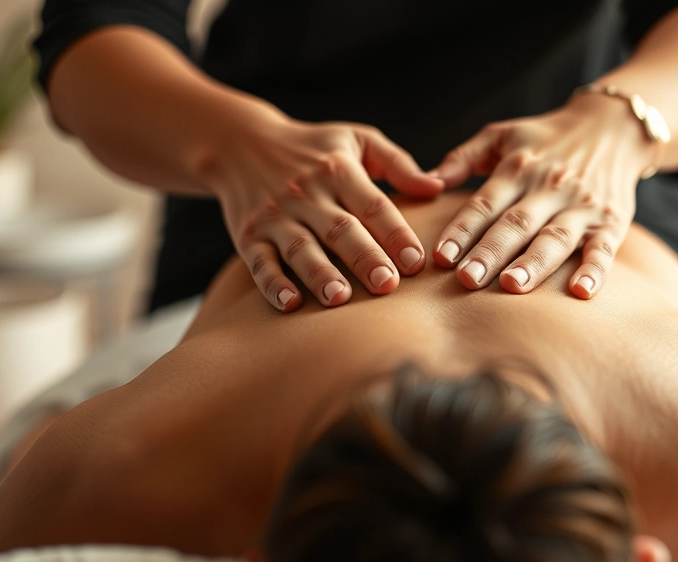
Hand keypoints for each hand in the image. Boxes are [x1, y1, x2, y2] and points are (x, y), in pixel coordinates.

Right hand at [203, 112, 443, 310]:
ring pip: (301, 248)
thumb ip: (398, 164)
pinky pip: (259, 262)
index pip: (372, 205)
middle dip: (364, 257)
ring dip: (319, 274)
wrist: (239, 144)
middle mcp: (306, 193)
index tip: (417, 261)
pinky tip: (290, 304)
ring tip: (340, 298)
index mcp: (338, 170)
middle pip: (340, 229)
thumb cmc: (314, 149)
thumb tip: (438, 187)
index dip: (395, 233)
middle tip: (387, 285)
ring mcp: (274, 216)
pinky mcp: (248, 236)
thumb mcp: (356, 141)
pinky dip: (273, 284)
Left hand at [428, 93, 654, 298]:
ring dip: (534, 263)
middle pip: (516, 224)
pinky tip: (580, 292)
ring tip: (511, 285)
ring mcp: (582, 206)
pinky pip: (604, 249)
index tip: (441, 256)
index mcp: (518, 168)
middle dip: (490, 252)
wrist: (612, 127)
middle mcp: (549, 187)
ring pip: (555, 238)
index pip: (485, 203)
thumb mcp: (502, 135)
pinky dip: (594, 270)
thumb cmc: (545, 139)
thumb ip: (463, 157)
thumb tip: (427, 181)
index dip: (462, 229)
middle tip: (467, 280)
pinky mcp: (611, 223)